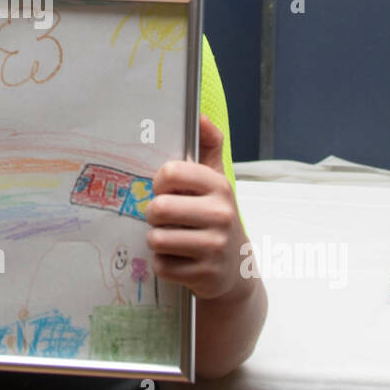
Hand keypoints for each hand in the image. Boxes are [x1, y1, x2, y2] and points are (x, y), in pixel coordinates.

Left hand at [145, 115, 244, 300]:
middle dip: (153, 214)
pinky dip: (164, 264)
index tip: (165, 190)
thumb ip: (209, 146)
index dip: (159, 183)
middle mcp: (221, 215)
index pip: (170, 173)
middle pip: (159, 208)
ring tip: (171, 239)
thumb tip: (201, 115)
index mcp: (219, 186)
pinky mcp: (205, 274)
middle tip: (162, 218)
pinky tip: (179, 260)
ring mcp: (214, 247)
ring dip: (156, 240)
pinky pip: (162, 265)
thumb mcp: (216, 182)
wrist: (236, 269)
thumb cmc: (215, 218)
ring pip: (156, 239)